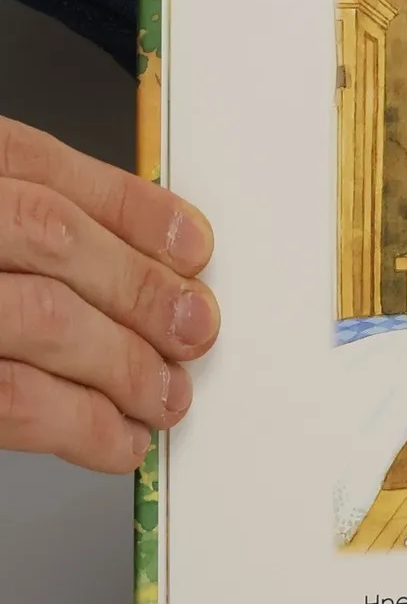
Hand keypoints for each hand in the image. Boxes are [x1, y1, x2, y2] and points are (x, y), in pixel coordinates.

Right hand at [0, 117, 217, 471]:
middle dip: (138, 287)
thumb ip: (10, 222)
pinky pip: (9, 400)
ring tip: (162, 396)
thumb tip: (138, 258)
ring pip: (37, 318)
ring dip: (122, 363)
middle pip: (46, 236)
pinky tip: (114, 437)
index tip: (191, 245)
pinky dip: (79, 424)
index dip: (130, 207)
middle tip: (191, 329)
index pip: (35, 166)